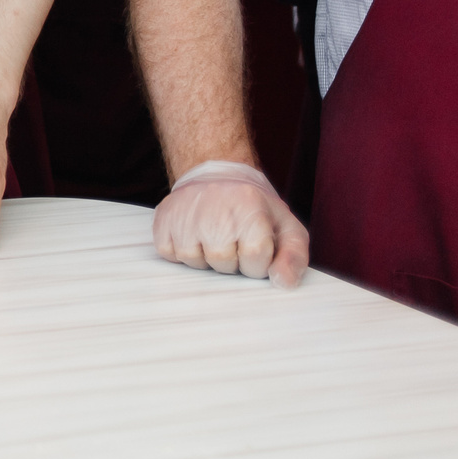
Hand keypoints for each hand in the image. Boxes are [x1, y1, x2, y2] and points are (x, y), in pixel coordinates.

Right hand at [152, 158, 308, 287]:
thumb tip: (282, 283)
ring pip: (194, 261)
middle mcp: (215, 207)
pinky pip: (170, 254)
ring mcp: (185, 212)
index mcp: (250, 208)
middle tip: (233, 240)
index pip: (255, 260)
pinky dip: (181, 252)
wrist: (218, 175)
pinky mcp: (163, 218)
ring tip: (213, 236)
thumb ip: (294, 258)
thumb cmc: (255, 209)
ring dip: (206, 258)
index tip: (256, 247)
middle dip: (232, 261)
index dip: (257, 262)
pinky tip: (194, 235)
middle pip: (222, 263)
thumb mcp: (287, 228)